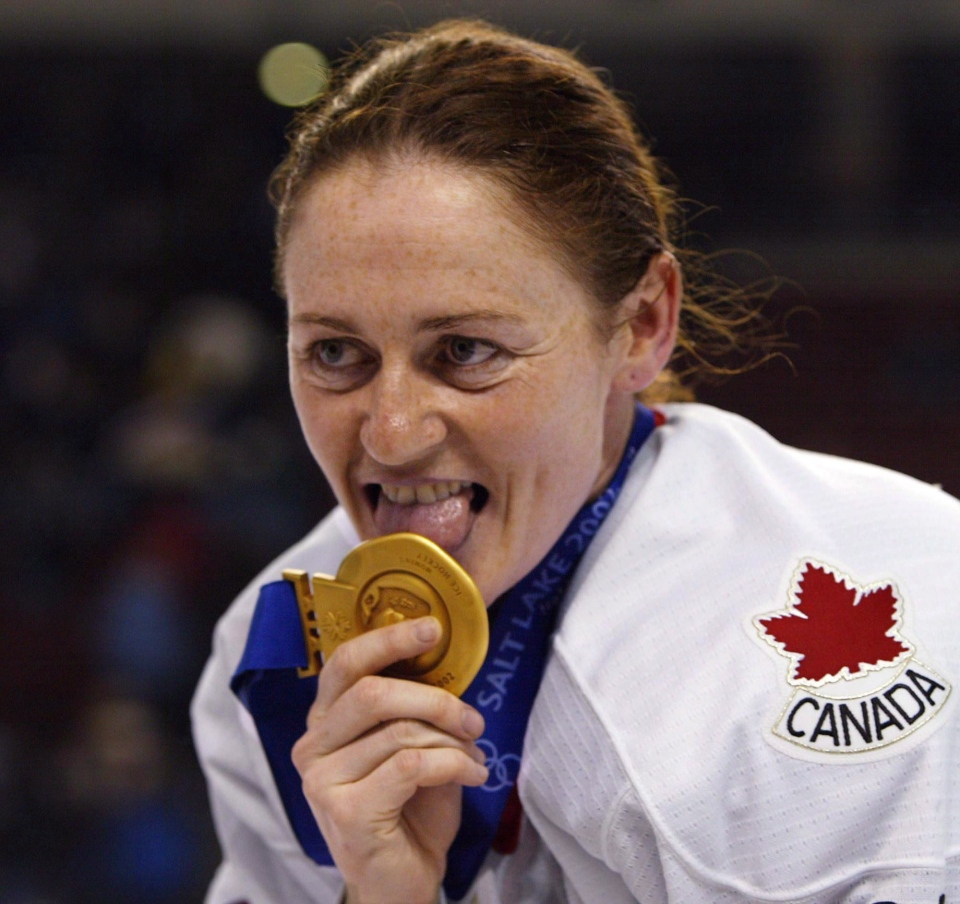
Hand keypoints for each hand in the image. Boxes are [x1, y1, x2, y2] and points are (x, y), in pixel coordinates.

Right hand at [291, 616, 487, 903]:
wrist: (400, 882)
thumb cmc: (409, 810)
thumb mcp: (411, 748)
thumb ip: (413, 710)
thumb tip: (448, 668)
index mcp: (325, 721)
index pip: (346, 663)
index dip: (388, 639)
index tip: (433, 628)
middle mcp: (312, 746)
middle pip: (373, 692)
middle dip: (436, 699)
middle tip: (472, 718)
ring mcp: (322, 781)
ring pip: (399, 731)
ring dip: (452, 740)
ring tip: (475, 755)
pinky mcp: (346, 811)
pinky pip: (411, 765)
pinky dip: (453, 764)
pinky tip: (472, 775)